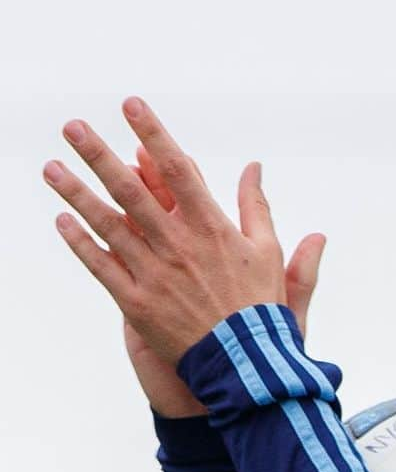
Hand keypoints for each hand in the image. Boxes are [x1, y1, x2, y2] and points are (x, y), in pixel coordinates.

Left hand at [43, 97, 308, 368]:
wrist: (245, 366)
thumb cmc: (261, 309)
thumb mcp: (267, 253)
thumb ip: (256, 207)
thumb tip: (253, 168)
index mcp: (211, 228)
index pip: (177, 170)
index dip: (153, 134)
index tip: (132, 105)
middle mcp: (177, 245)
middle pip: (131, 190)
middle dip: (99, 155)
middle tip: (72, 127)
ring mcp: (154, 274)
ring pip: (108, 224)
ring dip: (77, 193)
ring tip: (51, 167)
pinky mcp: (137, 303)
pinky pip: (102, 267)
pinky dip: (80, 244)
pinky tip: (62, 221)